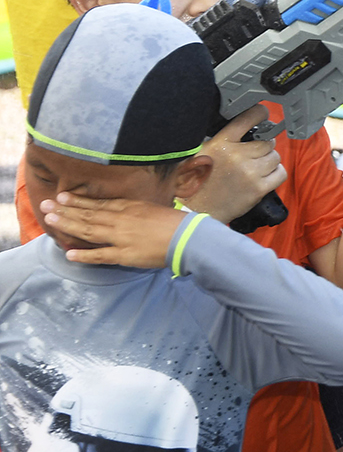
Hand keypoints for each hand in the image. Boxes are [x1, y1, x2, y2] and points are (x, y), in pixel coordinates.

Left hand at [41, 194, 186, 267]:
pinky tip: (70, 254)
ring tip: (51, 220)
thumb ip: (135, 209)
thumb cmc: (176, 223)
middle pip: (88, 214)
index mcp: (129, 207)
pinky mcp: (125, 255)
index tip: (62, 196)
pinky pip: (100, 255)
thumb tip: (123, 210)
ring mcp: (120, 237)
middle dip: (65, 210)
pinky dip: (84, 255)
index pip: (98, 204)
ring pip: (89, 230)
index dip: (78, 200)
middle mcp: (120, 220)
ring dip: (68, 225)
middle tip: (46, 205)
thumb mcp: (153, 208)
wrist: (188, 238)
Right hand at [190, 104, 286, 223]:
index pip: (247, 119)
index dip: (260, 113)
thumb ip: (222, 138)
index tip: (263, 113)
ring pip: (275, 157)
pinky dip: (276, 173)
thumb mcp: (202, 151)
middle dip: (264, 145)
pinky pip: (280, 173)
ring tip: (258, 166)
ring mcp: (249, 172)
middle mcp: (237, 155)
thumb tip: (244, 127)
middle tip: (256, 152)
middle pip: (267, 141)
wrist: (196, 208)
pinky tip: (266, 175)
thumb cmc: (198, 180)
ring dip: (269, 160)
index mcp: (221, 143)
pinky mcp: (258, 189)